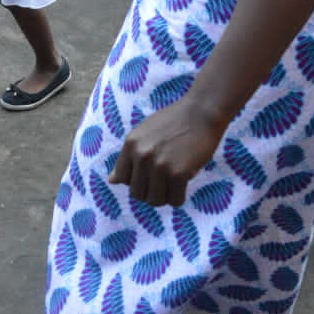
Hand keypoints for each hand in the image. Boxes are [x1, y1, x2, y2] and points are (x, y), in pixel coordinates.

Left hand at [108, 99, 223, 206]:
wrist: (202, 112)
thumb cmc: (174, 122)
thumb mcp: (144, 133)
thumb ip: (129, 156)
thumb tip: (111, 181)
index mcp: (131, 144)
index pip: (121, 179)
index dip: (135, 180)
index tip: (148, 174)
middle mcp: (142, 156)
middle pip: (137, 193)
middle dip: (150, 190)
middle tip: (164, 180)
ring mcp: (160, 165)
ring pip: (155, 201)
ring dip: (165, 196)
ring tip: (173, 183)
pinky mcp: (179, 174)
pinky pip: (175, 201)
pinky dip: (179, 197)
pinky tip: (184, 182)